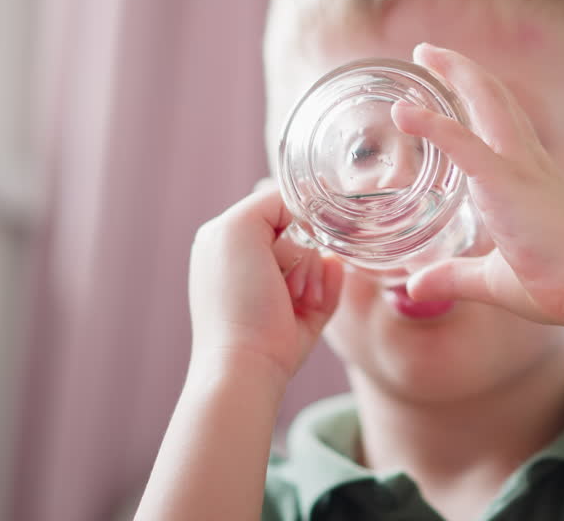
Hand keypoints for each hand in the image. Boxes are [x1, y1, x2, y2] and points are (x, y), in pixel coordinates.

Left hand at [187, 180, 342, 378]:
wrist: (247, 362)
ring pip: (321, 255)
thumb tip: (303, 205)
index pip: (276, 205)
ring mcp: (281, 285)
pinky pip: (334, 280)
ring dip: (312, 275)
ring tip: (292, 300)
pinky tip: (309, 305)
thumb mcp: (237, 229)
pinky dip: (327, 289)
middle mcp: (253, 259)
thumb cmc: (235, 297)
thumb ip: (269, 201)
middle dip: (300, 251)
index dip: (291, 215)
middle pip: (303, 231)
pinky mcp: (306, 309)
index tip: (293, 231)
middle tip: (282, 277)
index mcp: (229, 238)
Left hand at [390, 43, 563, 328]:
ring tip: (422, 51)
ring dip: (453, 72)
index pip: (505, 123)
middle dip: (462, 70)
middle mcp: (529, 163)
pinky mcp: (505, 183)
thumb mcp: (494, 281)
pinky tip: (403, 112)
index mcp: (532, 179)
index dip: (479, 96)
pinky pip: (460, 142)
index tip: (453, 82)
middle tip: (429, 52)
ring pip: (484, 102)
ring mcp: (519, 168)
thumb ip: (453, 277)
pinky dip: (430, 123)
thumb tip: (416, 288)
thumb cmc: (559, 287)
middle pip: (495, 97)